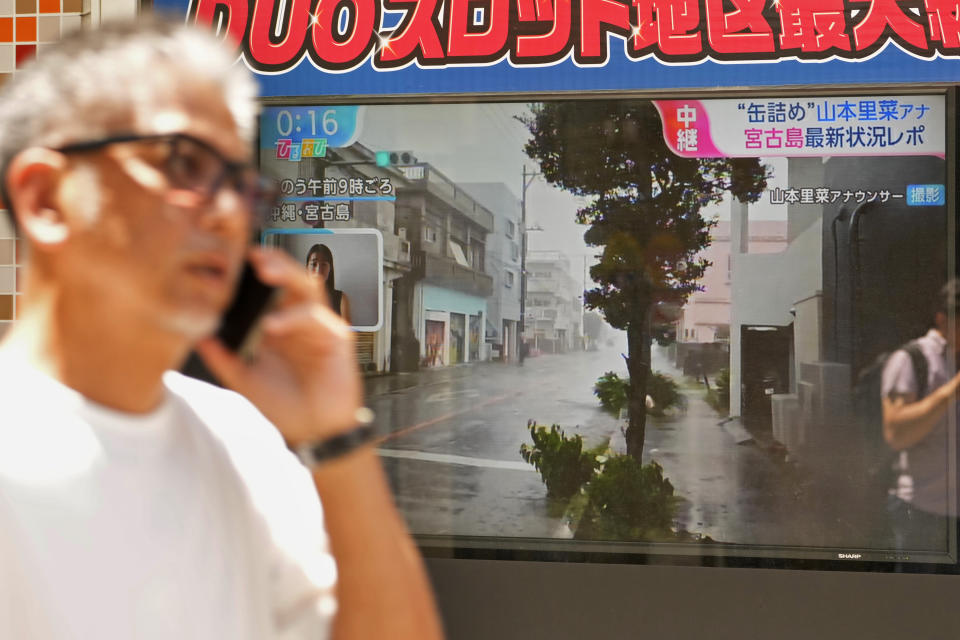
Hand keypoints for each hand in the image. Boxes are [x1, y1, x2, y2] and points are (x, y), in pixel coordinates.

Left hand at [195, 247, 362, 445]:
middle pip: (289, 278)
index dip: (252, 272)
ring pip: (308, 287)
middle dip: (273, 261)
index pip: (267, 288)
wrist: (313, 432)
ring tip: (265, 272)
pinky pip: (317, 317)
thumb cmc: (286, 406)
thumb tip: (198, 334)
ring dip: (288, 275)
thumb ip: (222, 356)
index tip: (229, 260)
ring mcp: (318, 327)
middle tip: (252, 254)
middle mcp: (298, 321)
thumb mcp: (243, 378)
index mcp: (277, 324)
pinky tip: (274, 325)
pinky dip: (294, 317)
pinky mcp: (336, 338)